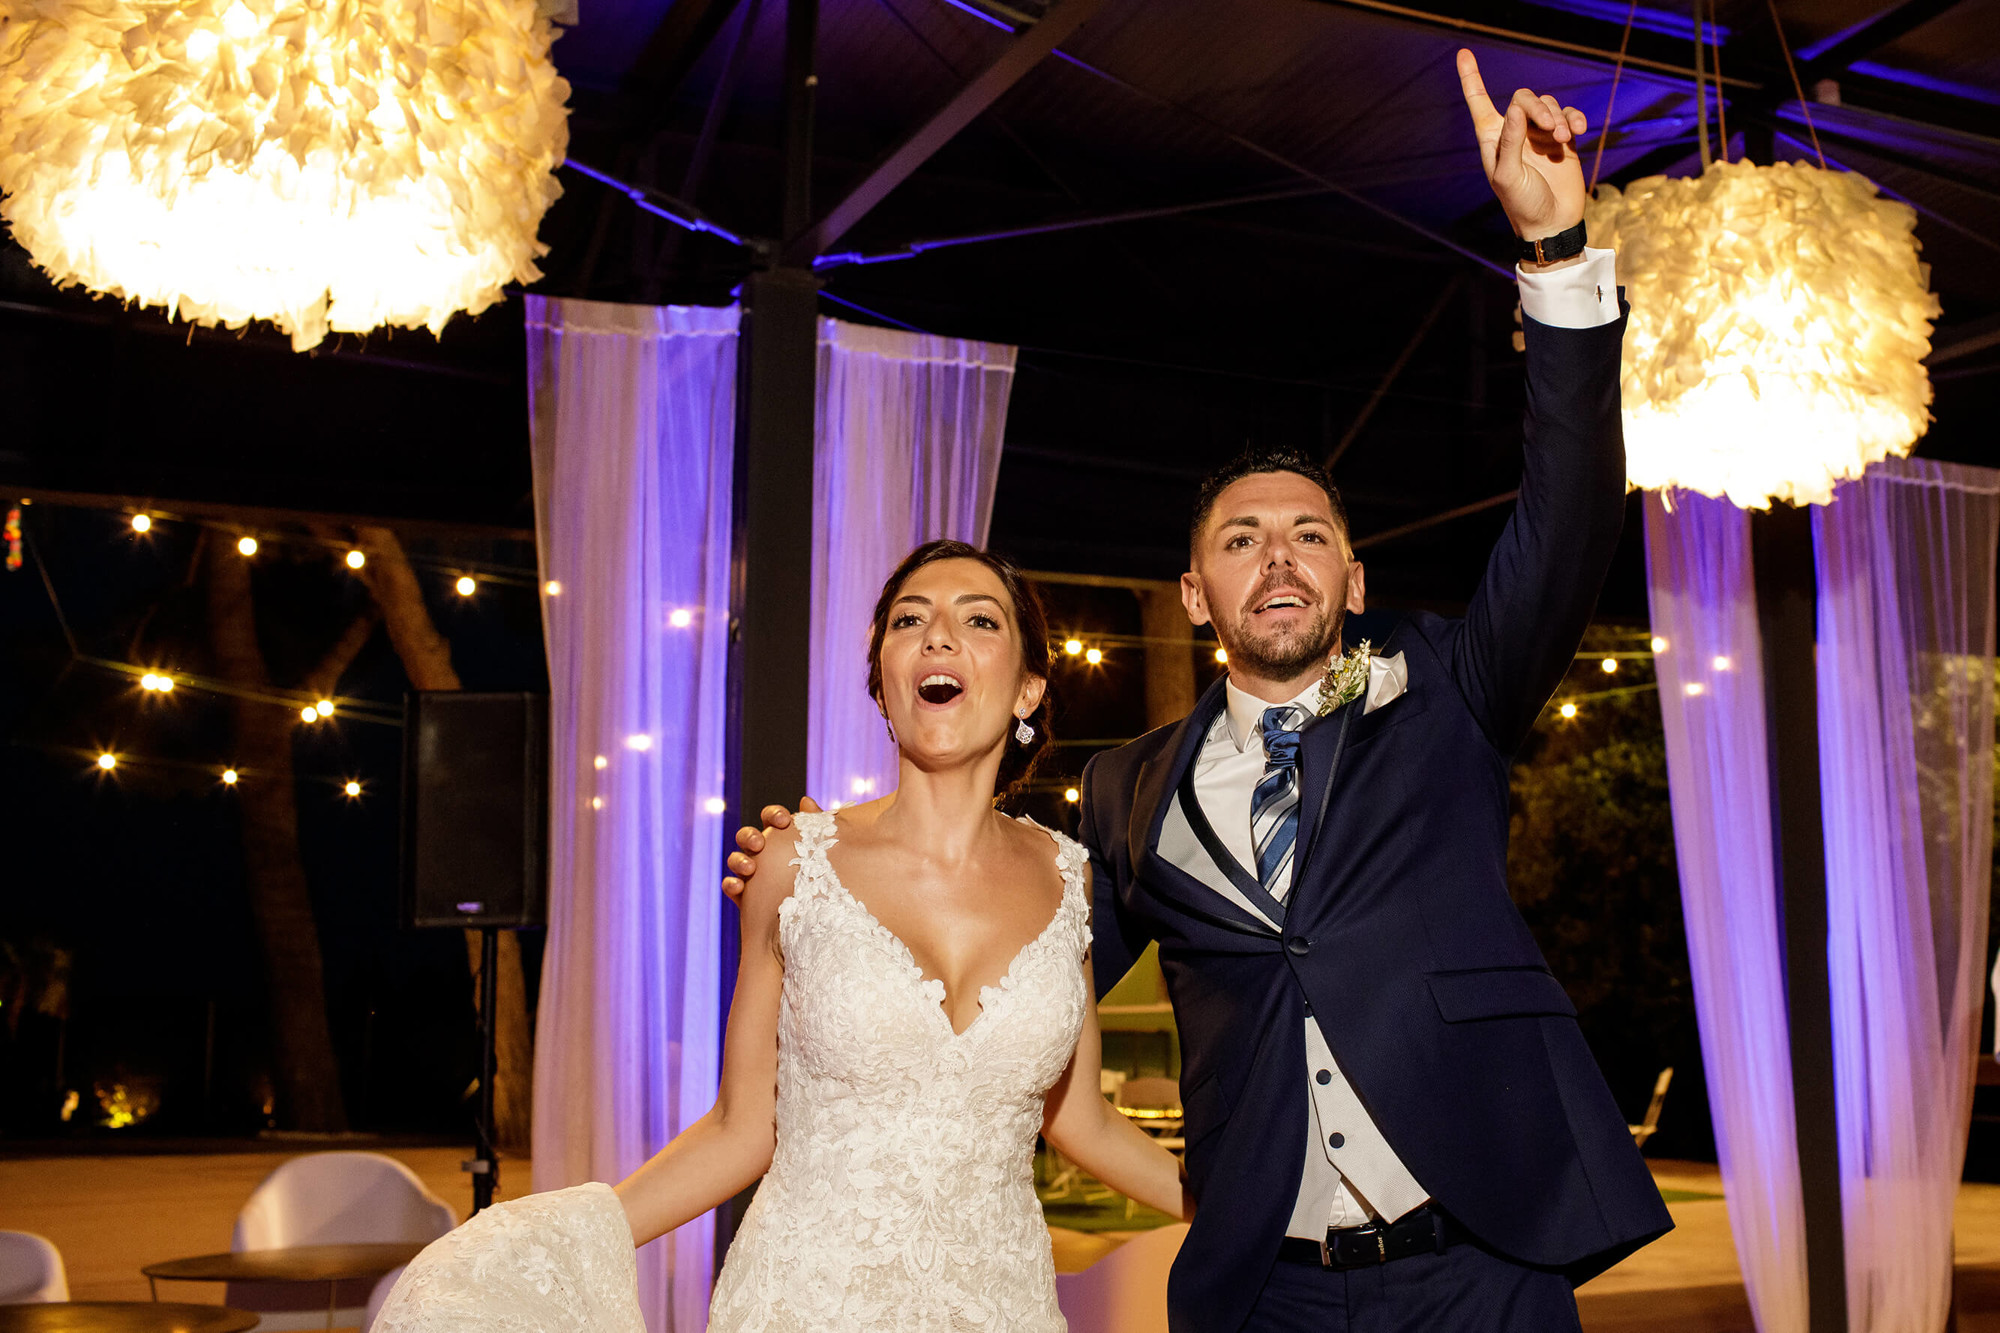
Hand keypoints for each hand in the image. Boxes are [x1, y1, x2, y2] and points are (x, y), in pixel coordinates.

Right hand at [722, 797, 821, 900]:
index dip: (774, 814)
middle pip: (747, 835)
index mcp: (779, 835)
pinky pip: (730, 885)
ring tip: (750, 867)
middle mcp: (760, 851)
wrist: (812, 914)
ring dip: (739, 860)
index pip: (771, 817)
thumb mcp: (819, 850)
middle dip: (750, 836)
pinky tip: (738, 886)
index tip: (784, 820)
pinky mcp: (743, 894)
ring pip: (735, 859)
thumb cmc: (817, 875)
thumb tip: (806, 801)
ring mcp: (749, 871)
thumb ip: (814, 826)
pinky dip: (731, 884)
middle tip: (759, 843)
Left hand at [1456, 48, 1587, 242]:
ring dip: (1557, 116)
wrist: (1552, 224)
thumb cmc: (1523, 205)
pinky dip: (1575, 118)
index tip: (1463, 54)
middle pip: (1523, 98)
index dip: (1471, 79)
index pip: (1479, 103)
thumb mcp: (1509, 176)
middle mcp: (1514, 134)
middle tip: (1550, 128)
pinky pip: (1568, 115)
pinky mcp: (1563, 140)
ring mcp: (1539, 136)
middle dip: (1537, 107)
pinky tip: (1579, 131)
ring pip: (1548, 104)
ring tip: (1564, 138)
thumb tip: (1514, 107)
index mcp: (1493, 140)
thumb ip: (1510, 141)